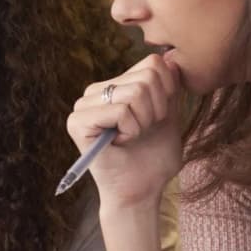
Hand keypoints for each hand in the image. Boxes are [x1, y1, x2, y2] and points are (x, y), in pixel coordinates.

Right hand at [66, 52, 184, 208]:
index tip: (157, 118)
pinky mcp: (77, 122)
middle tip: (143, 131)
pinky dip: (130, 130)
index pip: (153, 63)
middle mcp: (96, 91)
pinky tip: (120, 143)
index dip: (167, 93)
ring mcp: (84, 105)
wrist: (141, 191)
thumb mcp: (169, 115)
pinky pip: (120, 111)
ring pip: (135, 92)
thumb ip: (170, 87)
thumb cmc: (154, 158)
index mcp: (115, 85)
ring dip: (144, 122)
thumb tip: (172, 58)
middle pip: (147, 76)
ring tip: (132, 137)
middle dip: (157, 109)